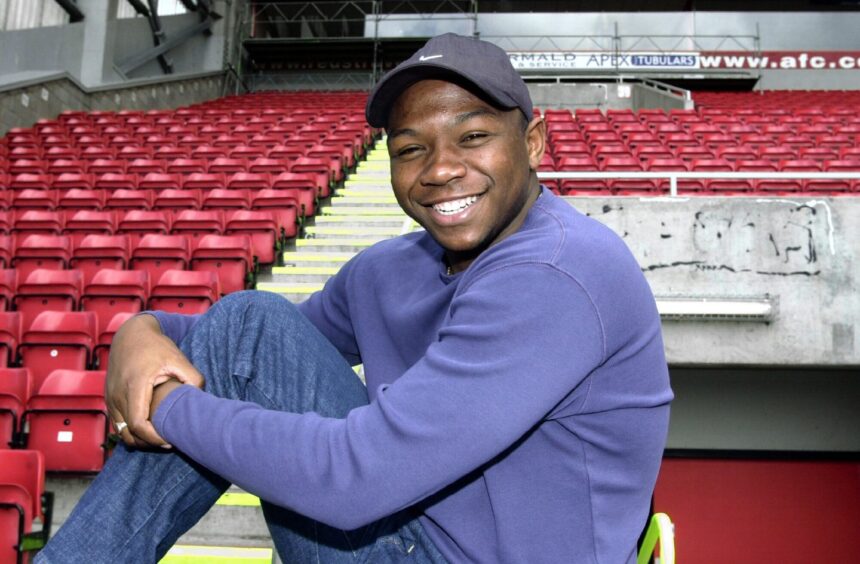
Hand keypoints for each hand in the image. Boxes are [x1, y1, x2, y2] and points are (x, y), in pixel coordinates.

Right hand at [105, 314, 204, 447]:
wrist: (131, 334)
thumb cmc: (155, 346)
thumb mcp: (178, 357)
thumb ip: (193, 377)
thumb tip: (201, 397)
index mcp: (134, 385)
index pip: (139, 424)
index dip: (154, 438)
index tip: (170, 440)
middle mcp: (117, 395)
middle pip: (128, 433)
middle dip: (148, 443)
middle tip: (168, 442)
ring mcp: (110, 398)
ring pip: (121, 432)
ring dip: (138, 439)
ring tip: (160, 437)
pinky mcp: (109, 399)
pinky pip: (117, 424)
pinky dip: (131, 431)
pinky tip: (149, 428)